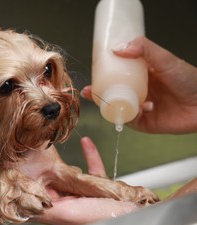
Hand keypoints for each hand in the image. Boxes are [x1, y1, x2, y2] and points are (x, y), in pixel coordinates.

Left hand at [0, 137, 137, 224]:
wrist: (130, 217)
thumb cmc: (100, 221)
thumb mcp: (63, 214)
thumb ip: (39, 209)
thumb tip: (9, 208)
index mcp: (49, 211)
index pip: (14, 210)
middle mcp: (59, 203)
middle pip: (33, 188)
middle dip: (20, 177)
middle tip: (4, 162)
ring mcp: (76, 195)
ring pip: (58, 176)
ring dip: (51, 163)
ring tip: (38, 150)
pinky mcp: (93, 188)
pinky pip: (87, 170)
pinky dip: (88, 155)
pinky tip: (86, 143)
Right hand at [82, 36, 196, 133]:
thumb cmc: (189, 80)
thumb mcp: (164, 59)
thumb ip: (144, 49)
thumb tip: (118, 48)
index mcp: (143, 76)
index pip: (118, 76)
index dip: (104, 75)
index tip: (93, 73)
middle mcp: (140, 92)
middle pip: (114, 93)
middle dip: (99, 93)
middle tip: (90, 90)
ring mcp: (141, 108)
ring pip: (118, 108)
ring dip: (108, 106)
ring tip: (103, 101)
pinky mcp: (145, 123)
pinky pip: (129, 121)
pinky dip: (126, 116)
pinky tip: (132, 109)